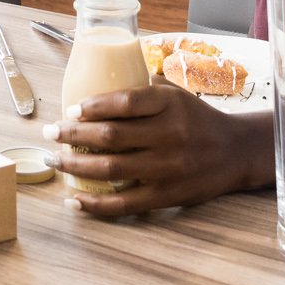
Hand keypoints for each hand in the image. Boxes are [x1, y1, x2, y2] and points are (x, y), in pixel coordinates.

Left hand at [45, 81, 267, 214]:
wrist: (235, 152)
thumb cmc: (196, 118)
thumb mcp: (175, 93)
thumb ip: (141, 89)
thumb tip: (94, 80)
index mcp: (170, 104)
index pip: (126, 102)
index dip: (93, 105)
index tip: (69, 108)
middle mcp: (170, 134)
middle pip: (112, 136)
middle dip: (73, 134)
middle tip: (50, 133)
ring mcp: (168, 167)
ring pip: (112, 168)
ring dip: (76, 165)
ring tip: (54, 160)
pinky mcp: (167, 195)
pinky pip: (125, 203)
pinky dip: (96, 204)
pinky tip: (74, 200)